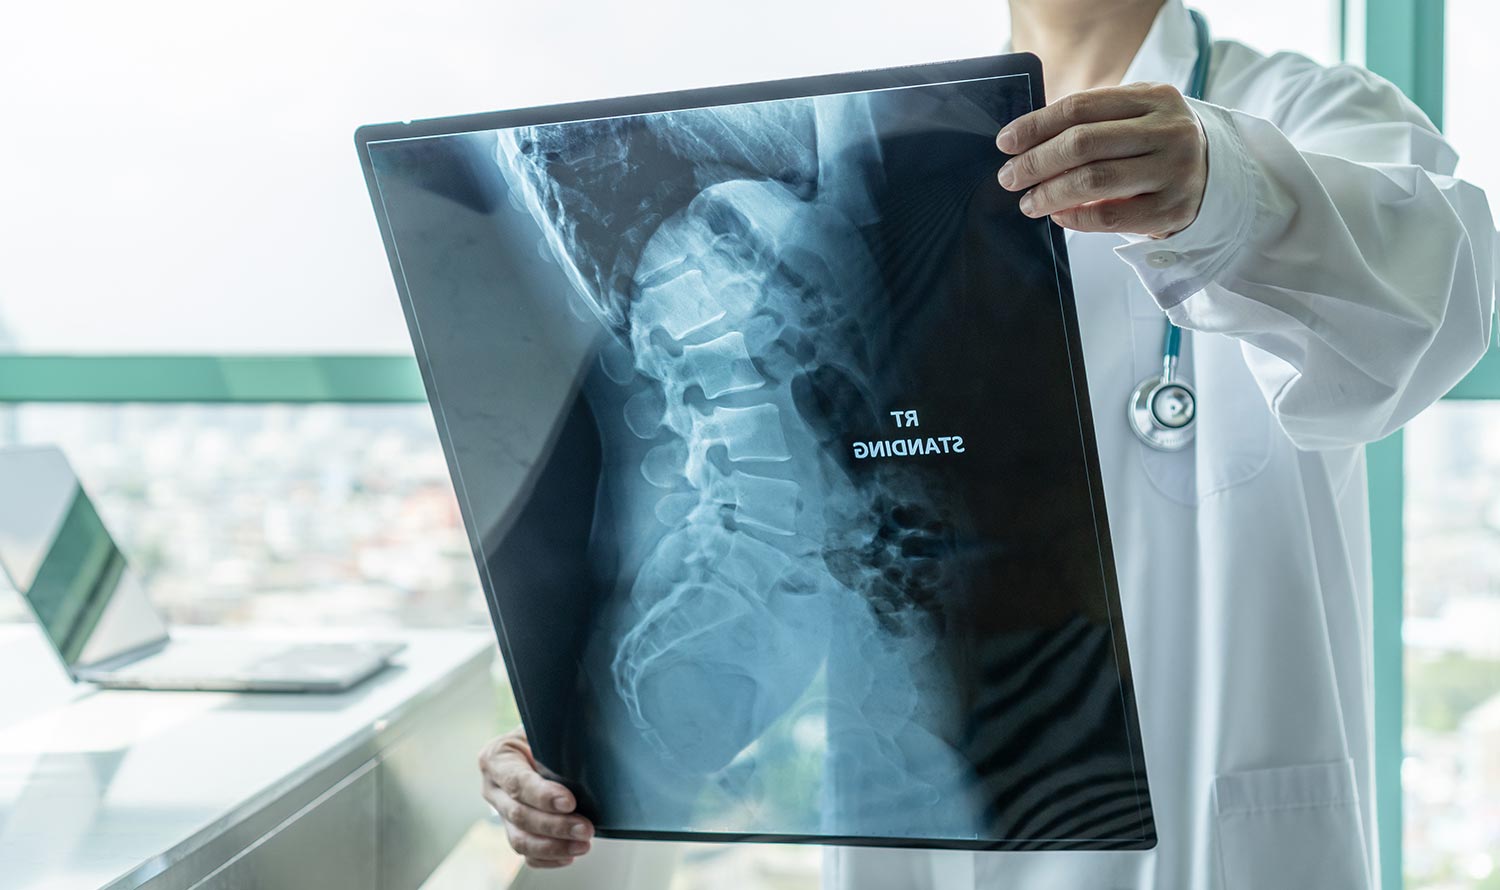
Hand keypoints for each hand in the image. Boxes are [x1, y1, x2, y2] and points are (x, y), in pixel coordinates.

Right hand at [479, 728, 593, 868]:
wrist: (535, 745)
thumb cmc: (541, 734)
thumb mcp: (543, 727)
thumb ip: (557, 734)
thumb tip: (591, 734)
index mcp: (497, 757)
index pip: (516, 781)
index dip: (542, 795)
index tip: (569, 801)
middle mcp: (493, 788)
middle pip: (519, 814)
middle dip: (555, 825)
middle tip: (586, 828)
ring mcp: (500, 812)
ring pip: (520, 838)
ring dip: (553, 846)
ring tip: (582, 844)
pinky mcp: (512, 830)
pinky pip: (526, 852)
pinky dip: (548, 858)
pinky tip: (570, 854)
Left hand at [996, 82, 1207, 237]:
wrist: (1218, 176)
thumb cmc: (1159, 145)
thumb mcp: (1138, 117)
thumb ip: (1094, 121)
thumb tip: (1028, 142)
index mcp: (1155, 98)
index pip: (1080, 107)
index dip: (1036, 125)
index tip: (1006, 142)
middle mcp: (1168, 130)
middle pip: (1084, 143)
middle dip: (1036, 162)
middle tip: (1009, 177)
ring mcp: (1174, 170)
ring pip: (1094, 180)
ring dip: (1050, 193)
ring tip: (1029, 201)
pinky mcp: (1172, 210)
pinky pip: (1111, 216)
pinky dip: (1077, 217)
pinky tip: (1060, 215)